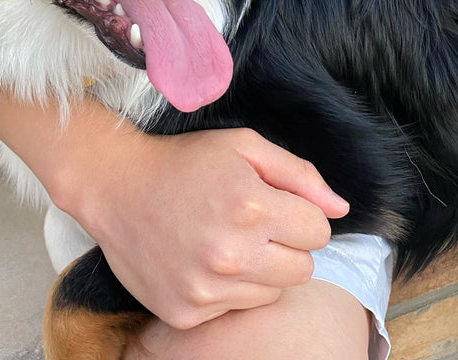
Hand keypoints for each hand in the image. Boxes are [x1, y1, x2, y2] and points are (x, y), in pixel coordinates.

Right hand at [59, 125, 348, 328]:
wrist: (116, 187)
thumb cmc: (185, 161)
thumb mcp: (245, 146)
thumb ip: (300, 175)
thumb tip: (341, 208)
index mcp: (252, 206)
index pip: (319, 231)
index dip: (302, 215)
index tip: (277, 204)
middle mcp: (232, 253)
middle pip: (303, 269)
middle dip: (288, 244)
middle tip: (255, 223)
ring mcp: (207, 288)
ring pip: (273, 292)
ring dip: (261, 269)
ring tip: (228, 239)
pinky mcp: (187, 312)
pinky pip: (235, 309)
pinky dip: (228, 288)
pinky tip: (204, 259)